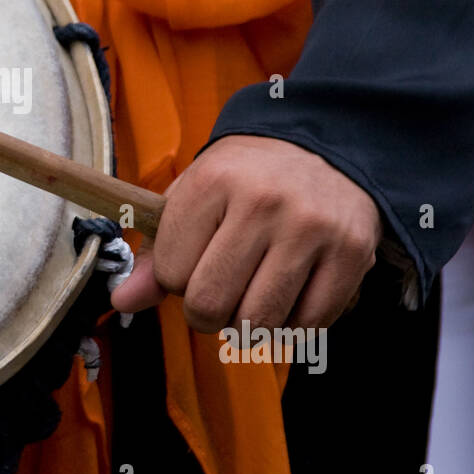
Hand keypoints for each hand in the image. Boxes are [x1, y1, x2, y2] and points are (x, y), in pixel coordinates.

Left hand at [113, 134, 381, 332]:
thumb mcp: (193, 198)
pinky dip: (292, 326)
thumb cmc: (246, 180)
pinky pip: (308, 326)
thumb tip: (121, 302)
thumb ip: (156, 254)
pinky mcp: (352, 253)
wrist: (327, 148)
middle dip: (207, 312)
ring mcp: (311, 228)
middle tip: (220, 293)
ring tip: (253, 295)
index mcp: (212, 181)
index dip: (177, 280)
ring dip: (249, 324)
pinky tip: (289, 296)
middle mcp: (262, 202)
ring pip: (258, 322)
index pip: (172, 273)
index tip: (194, 263)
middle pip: (211, 304)